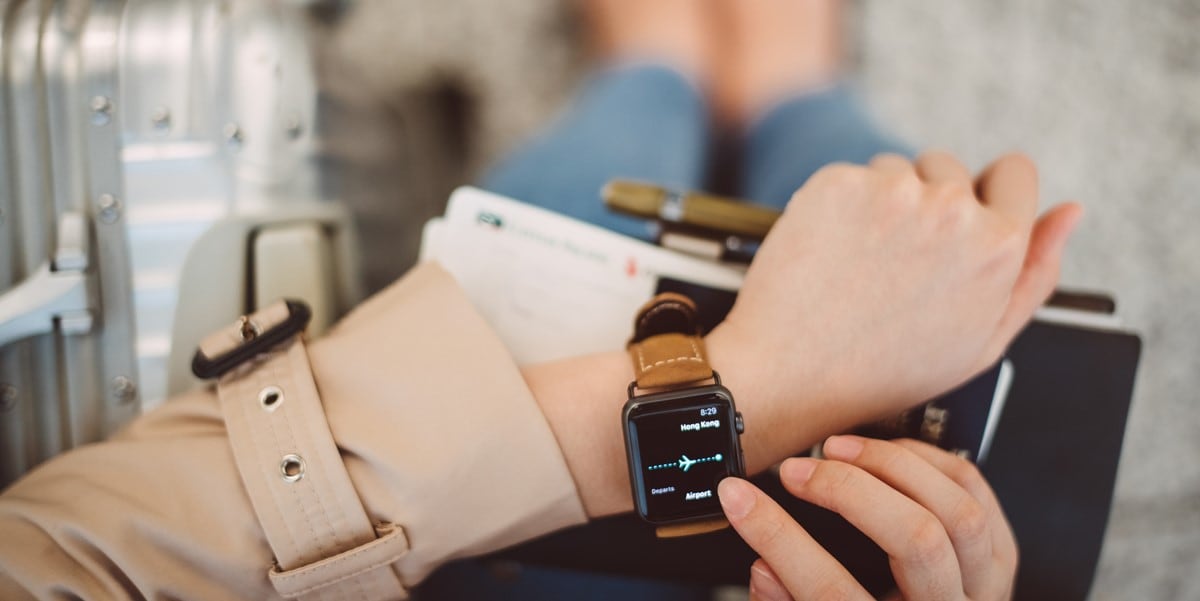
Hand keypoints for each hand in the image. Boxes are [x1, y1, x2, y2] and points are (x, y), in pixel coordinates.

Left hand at [708, 152, 1081, 451]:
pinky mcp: (838, 184)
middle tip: (899, 261)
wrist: (789, 375)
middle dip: (932, 201)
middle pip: (951, 167)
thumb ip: (1036, 273)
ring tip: (863, 263)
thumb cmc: (883, 370)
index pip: (1015, 171)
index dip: (989, 194)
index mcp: (998, 247)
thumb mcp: (982, 341)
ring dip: (884, 201)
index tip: (965, 215)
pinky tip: (833, 251)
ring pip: (897, 170)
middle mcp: (950, 210)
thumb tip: (1069, 213)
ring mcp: (891, 193)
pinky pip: (851, 176)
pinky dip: (841, 204)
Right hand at [718, 436, 1017, 600]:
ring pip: (957, 511)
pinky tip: (888, 454)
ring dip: (893, 466)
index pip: (829, 591)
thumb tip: (763, 566)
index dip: (777, 538)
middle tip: (795, 471)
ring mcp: (984, 590)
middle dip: (847, 491)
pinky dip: (931, 462)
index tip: (739, 498)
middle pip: (915, 539)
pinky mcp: (999, 561)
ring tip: (839, 450)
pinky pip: (977, 495)